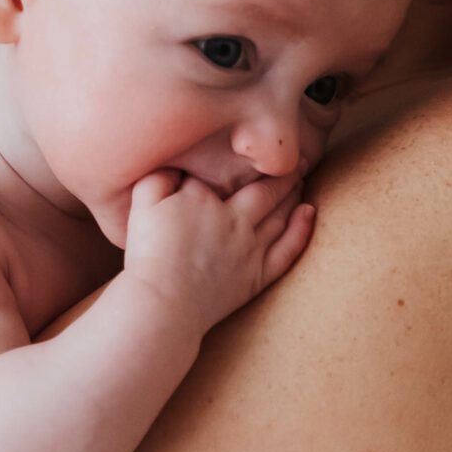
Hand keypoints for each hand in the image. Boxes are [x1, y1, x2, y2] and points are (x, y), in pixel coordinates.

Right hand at [123, 168, 316, 338]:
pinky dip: (302, 229)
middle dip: (282, 171)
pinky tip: (309, 212)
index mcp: (205, 198)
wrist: (162, 304)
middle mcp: (234, 218)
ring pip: (280, 214)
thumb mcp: (141, 205)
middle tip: (296, 158)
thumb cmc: (147, 255)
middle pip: (265, 189)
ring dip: (293, 193)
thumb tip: (177, 164)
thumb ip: (157, 178)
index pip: (223, 172)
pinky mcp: (257, 275)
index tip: (249, 147)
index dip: (234, 159)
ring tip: (299, 179)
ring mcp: (250, 248)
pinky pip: (288, 249)